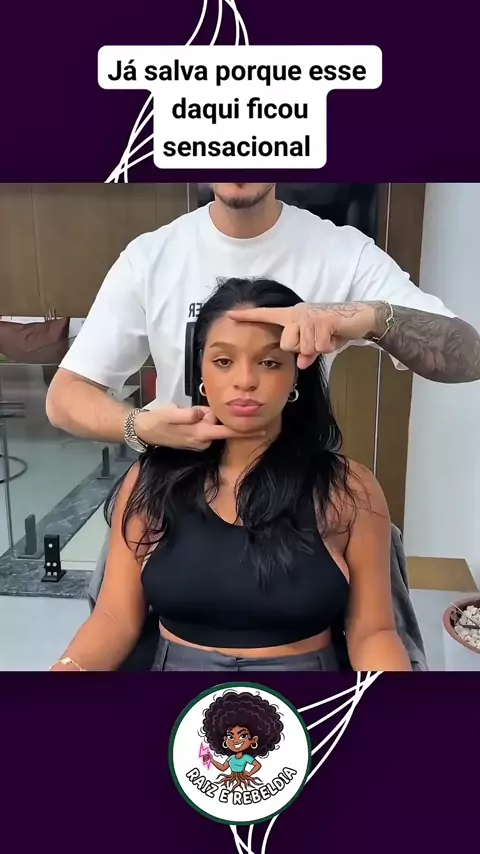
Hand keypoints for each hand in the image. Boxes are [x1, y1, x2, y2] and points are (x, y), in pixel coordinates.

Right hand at [135, 404, 264, 451]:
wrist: (145, 430)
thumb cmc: (158, 420)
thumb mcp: (170, 413)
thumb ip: (187, 414)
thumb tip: (201, 413)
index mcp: (200, 433)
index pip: (227, 432)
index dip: (246, 431)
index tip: (263, 430)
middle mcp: (203, 441)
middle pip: (220, 425)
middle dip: (214, 416)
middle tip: (194, 411)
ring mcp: (199, 442)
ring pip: (212, 425)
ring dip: (205, 417)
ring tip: (186, 414)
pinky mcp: (195, 440)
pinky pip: (206, 428)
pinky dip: (202, 421)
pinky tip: (188, 418)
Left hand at [228, 302, 377, 368]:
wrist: (359, 317)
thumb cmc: (333, 331)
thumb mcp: (316, 344)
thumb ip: (306, 353)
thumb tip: (301, 364)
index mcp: (292, 316)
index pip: (266, 315)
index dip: (248, 316)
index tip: (229, 314)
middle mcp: (298, 313)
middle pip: (288, 344)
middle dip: (303, 349)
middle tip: (317, 341)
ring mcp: (310, 315)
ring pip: (304, 347)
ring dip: (318, 348)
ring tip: (327, 337)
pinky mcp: (324, 320)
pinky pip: (319, 346)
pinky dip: (328, 347)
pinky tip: (334, 336)